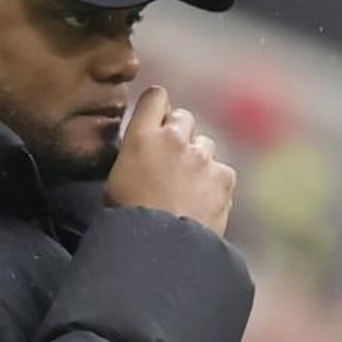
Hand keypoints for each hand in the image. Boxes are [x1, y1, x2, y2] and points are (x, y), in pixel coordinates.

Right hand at [105, 86, 236, 235]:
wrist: (162, 245)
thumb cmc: (129, 217)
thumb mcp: (116, 178)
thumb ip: (135, 154)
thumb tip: (144, 149)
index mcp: (142, 136)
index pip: (156, 97)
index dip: (158, 107)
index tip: (157, 120)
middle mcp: (175, 138)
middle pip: (184, 117)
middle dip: (179, 133)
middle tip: (171, 160)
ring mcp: (203, 157)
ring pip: (206, 144)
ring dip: (198, 158)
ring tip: (188, 186)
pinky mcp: (224, 177)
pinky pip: (222, 171)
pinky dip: (215, 183)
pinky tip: (204, 201)